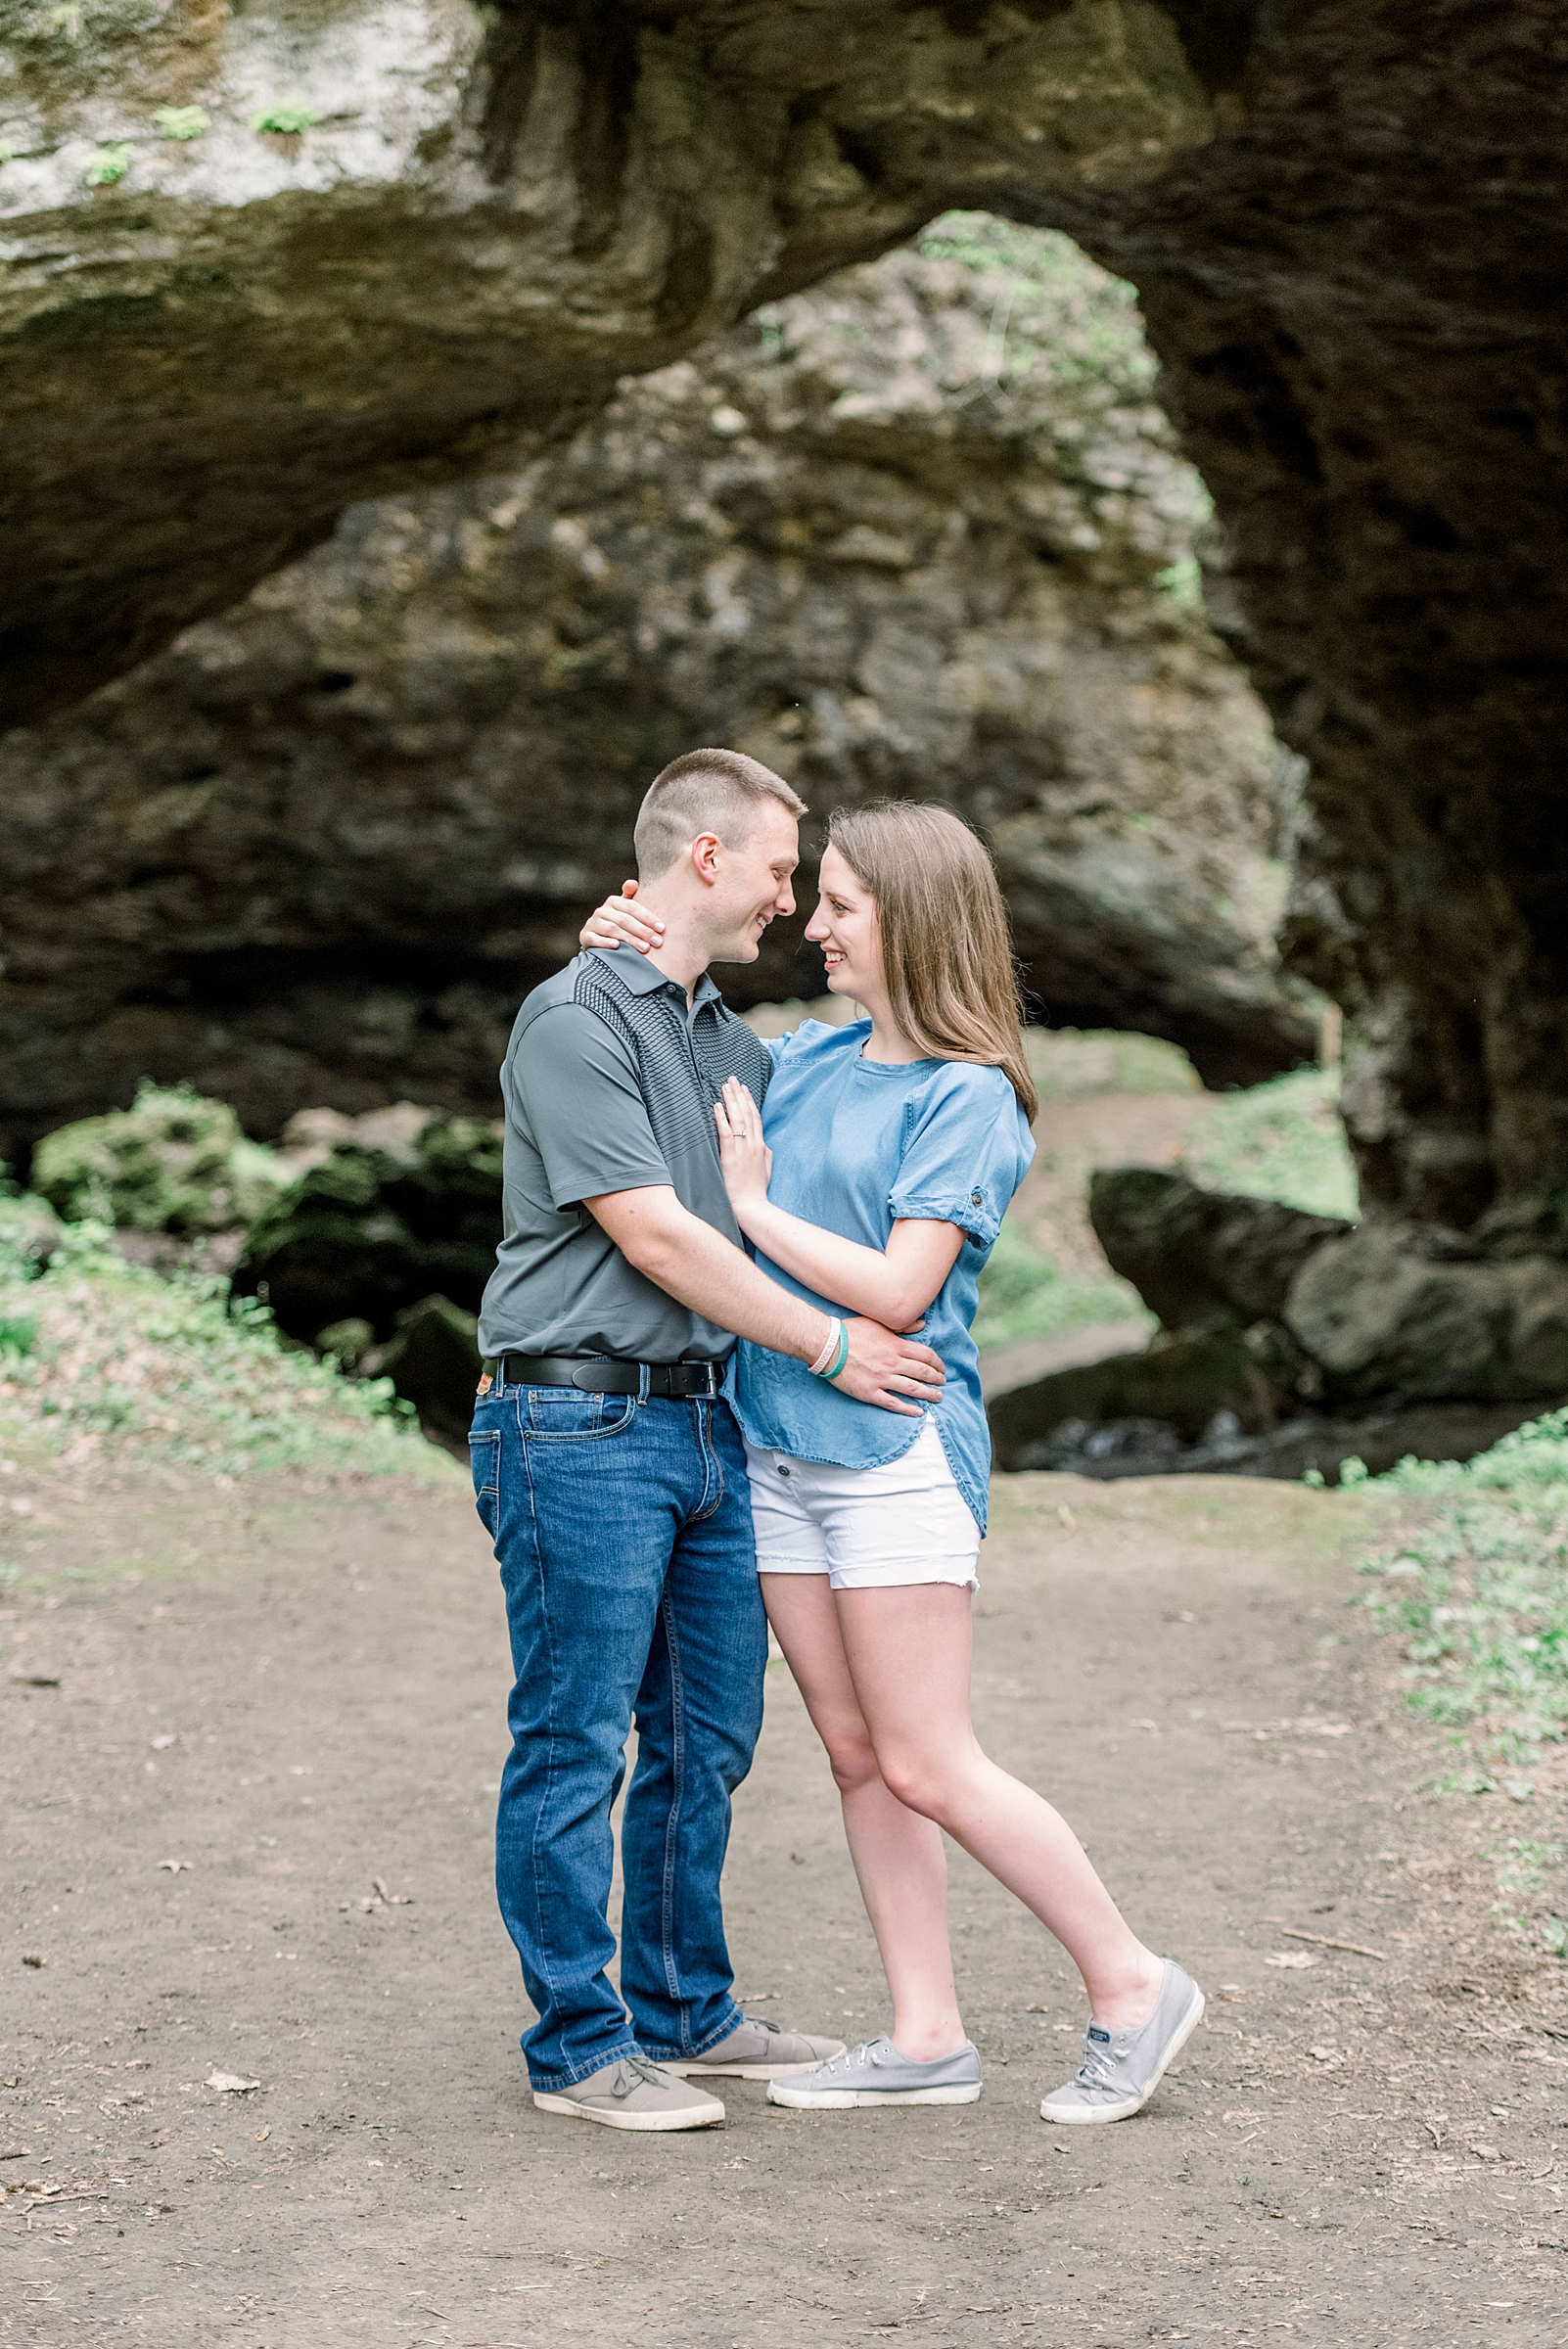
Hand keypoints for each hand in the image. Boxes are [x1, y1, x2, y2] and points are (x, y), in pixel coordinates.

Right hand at [579, 877, 665, 955]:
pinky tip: (617, 946)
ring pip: (612, 929)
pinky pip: (595, 939)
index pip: (632, 907)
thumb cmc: (616, 922)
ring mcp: (593, 923)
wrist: (594, 937)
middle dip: (643, 931)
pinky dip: (606, 942)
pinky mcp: (585, 936)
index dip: (647, 917)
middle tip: (657, 941)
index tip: (661, 928)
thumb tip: (633, 882)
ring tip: (645, 948)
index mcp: (614, 901)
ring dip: (630, 939)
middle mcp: (602, 910)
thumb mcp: (624, 909)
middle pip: (624, 919)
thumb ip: (631, 897)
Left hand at [714, 1078, 771, 1215]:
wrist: (752, 1206)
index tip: (744, 1088)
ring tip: (724, 1086)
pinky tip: (717, 1106)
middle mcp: (753, 1144)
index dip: (750, 1101)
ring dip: (730, 1100)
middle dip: (739, 1094)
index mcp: (761, 1146)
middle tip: (732, 1078)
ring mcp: (743, 1149)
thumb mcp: (767, 1169)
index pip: (755, 1118)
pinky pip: (726, 1133)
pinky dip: (721, 1118)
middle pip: (746, 1113)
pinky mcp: (731, 1156)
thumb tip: (764, 1144)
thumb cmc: (757, 1190)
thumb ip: (765, 1154)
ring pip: (737, 1119)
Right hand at [831, 1317, 945, 1416]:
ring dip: (928, 1394)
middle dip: (936, 1379)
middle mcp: (892, 1363)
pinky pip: (892, 1403)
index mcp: (895, 1345)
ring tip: (937, 1397)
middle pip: (922, 1373)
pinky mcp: (869, 1392)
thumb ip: (902, 1326)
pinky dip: (907, 1409)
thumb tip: (922, 1325)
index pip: (925, 1355)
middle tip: (943, 1383)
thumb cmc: (850, 1331)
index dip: (937, 1362)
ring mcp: (881, 1379)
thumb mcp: (878, 1322)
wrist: (827, 1345)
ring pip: (912, 1389)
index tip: (941, 1367)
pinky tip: (918, 1412)